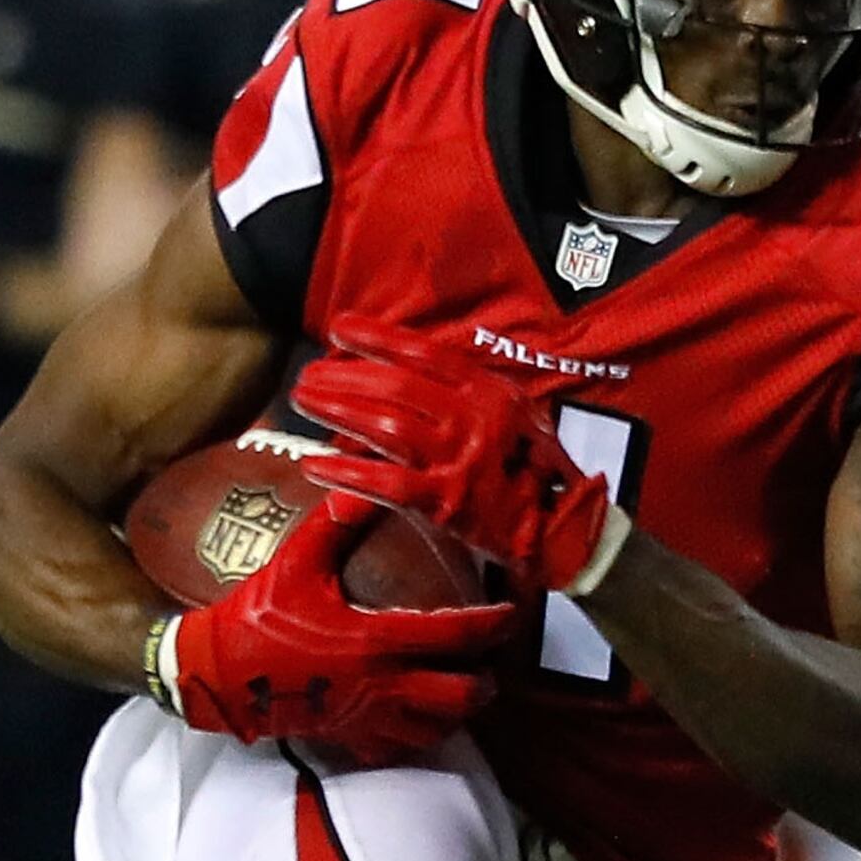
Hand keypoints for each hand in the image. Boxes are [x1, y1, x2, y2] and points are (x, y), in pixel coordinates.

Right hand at [164, 495, 521, 762]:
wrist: (216, 672)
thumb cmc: (257, 617)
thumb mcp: (297, 562)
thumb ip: (337, 521)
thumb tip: (363, 478)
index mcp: (375, 640)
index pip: (454, 635)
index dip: (492, 625)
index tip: (511, 615)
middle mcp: (380, 685)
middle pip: (459, 697)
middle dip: (483, 682)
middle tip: (487, 665)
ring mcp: (366, 717)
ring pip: (435, 730)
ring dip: (456, 713)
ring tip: (460, 692)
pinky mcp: (347, 737)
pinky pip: (396, 750)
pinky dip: (415, 738)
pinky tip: (415, 719)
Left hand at [294, 353, 619, 595]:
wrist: (556, 532)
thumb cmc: (528, 471)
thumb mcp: (512, 416)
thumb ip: (465, 394)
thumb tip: (399, 372)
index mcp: (489, 393)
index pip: (423, 354)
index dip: (377, 338)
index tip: (339, 329)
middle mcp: (474, 421)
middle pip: (394, 387)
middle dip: (344, 376)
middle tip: (309, 375)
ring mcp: (458, 462)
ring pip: (384, 426)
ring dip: (337, 410)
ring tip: (305, 402)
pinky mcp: (444, 504)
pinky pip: (383, 483)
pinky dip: (344, 472)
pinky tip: (312, 464)